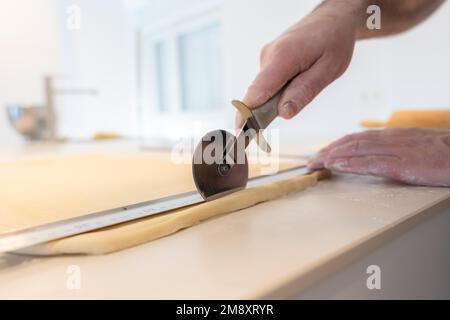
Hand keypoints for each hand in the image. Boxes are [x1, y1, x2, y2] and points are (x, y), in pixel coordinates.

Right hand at [237, 0, 365, 127]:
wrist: (332, 18)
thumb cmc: (334, 42)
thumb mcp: (328, 69)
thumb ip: (305, 91)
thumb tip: (284, 113)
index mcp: (283, 57)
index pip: (258, 90)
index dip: (246, 113)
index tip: (239, 131)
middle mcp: (269, 56)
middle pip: (258, 93)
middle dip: (261, 114)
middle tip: (270, 128)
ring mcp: (267, 58)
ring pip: (264, 90)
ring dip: (276, 99)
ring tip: (302, 87)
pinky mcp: (269, 60)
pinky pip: (268, 83)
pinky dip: (277, 91)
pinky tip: (296, 82)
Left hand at [308, 128, 449, 186]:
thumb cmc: (445, 152)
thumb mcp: (416, 146)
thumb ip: (395, 149)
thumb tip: (374, 155)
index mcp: (393, 136)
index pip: (357, 138)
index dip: (336, 145)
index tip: (321, 153)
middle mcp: (391, 139)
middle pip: (351, 142)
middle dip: (328, 151)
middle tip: (310, 161)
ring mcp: (397, 151)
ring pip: (356, 149)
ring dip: (331, 156)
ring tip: (315, 163)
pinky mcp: (404, 164)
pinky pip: (370, 163)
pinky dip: (349, 163)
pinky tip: (334, 165)